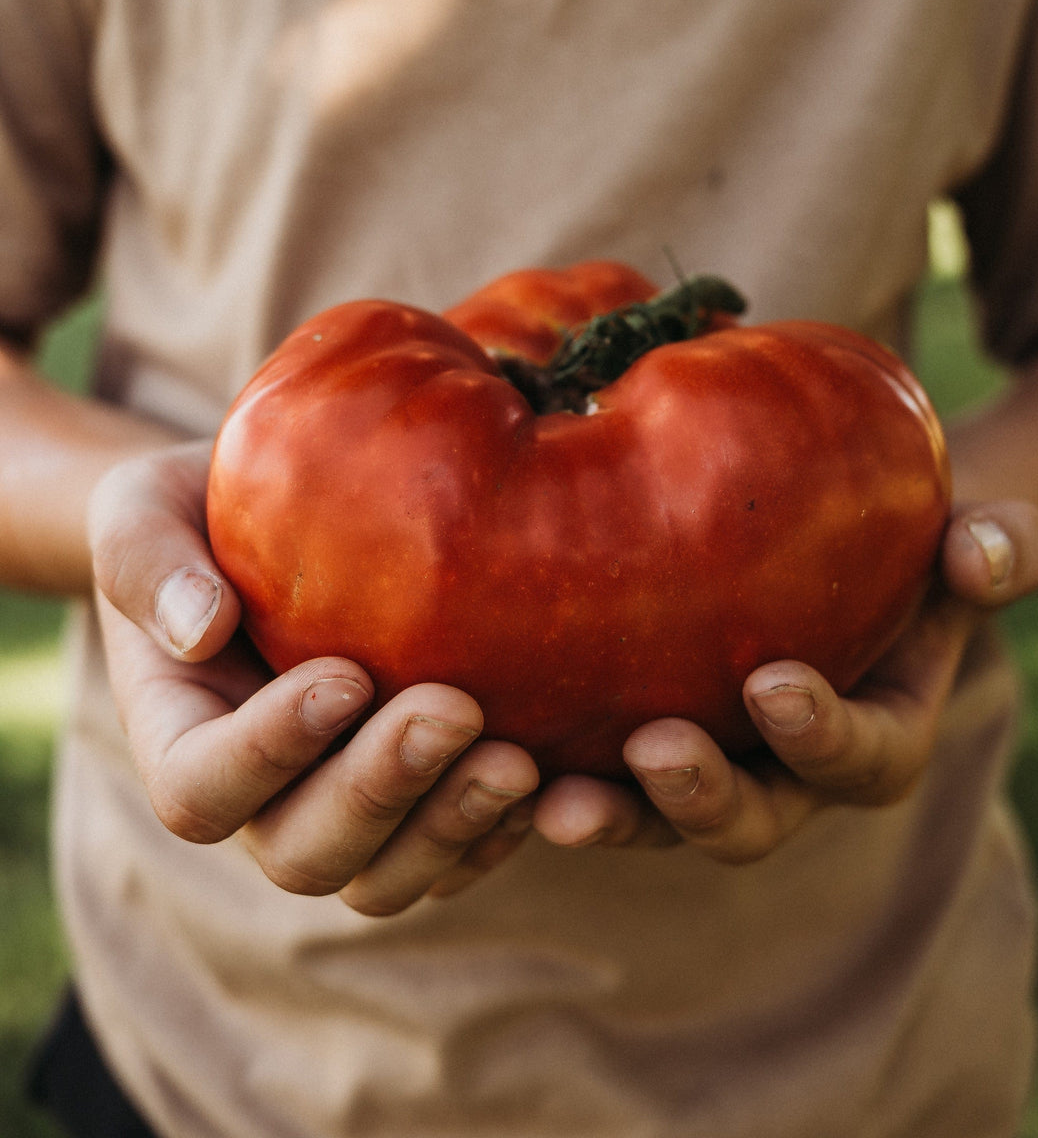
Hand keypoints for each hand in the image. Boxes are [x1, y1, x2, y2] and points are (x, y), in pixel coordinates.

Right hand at [88, 441, 538, 914]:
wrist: (283, 521)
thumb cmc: (206, 510)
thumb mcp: (146, 504)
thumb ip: (145, 557)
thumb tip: (199, 630)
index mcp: (184, 735)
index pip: (202, 788)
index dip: (270, 752)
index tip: (345, 676)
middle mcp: (263, 794)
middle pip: (304, 852)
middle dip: (382, 790)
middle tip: (454, 710)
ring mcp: (340, 809)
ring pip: (382, 878)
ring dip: (450, 828)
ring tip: (518, 762)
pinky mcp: (414, 805)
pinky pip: (449, 861)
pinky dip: (494, 834)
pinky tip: (546, 780)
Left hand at [532, 500, 1037, 859]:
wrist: (838, 553)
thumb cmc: (904, 544)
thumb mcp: (961, 538)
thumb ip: (996, 549)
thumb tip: (990, 552)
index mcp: (871, 737)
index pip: (857, 761)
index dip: (820, 736)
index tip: (773, 683)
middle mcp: (786, 774)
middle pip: (750, 819)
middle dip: (704, 798)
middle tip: (655, 752)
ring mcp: (710, 764)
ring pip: (659, 819)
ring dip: (613, 815)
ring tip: (553, 800)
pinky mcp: (638, 745)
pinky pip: (597, 776)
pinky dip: (551, 777)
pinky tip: (495, 754)